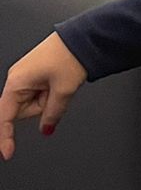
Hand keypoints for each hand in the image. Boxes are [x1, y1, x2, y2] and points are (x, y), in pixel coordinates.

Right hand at [0, 33, 87, 159]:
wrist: (82, 37)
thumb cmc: (70, 55)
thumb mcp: (64, 90)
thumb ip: (53, 113)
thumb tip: (46, 128)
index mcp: (16, 82)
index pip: (5, 117)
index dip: (5, 137)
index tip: (8, 153)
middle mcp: (16, 78)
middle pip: (22, 110)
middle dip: (41, 107)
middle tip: (57, 92)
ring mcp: (25, 75)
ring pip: (33, 102)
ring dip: (48, 98)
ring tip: (60, 82)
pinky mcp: (34, 72)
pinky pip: (39, 92)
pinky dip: (50, 91)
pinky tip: (59, 81)